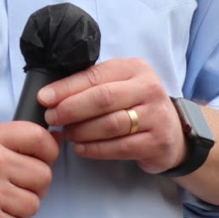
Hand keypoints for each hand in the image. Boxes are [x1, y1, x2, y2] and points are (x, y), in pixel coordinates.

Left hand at [40, 58, 183, 174]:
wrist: (174, 133)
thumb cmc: (136, 106)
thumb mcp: (120, 86)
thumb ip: (92, 85)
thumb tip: (51, 95)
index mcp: (135, 68)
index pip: (95, 75)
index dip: (66, 88)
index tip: (44, 98)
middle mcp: (149, 88)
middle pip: (102, 98)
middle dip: (71, 109)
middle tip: (52, 117)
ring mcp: (156, 116)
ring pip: (110, 124)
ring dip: (82, 130)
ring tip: (67, 134)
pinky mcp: (157, 142)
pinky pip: (120, 147)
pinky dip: (95, 149)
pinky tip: (80, 149)